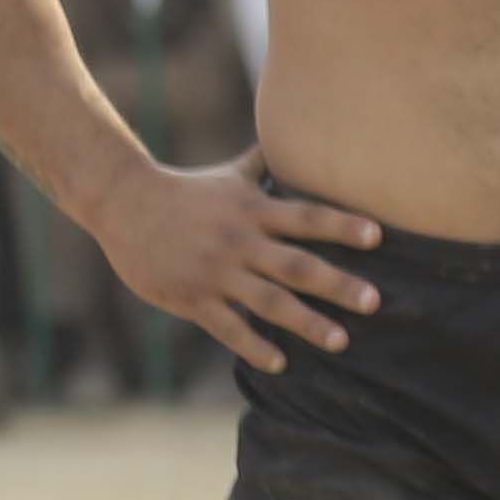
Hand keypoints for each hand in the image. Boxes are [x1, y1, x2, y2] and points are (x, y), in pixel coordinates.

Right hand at [86, 160, 384, 376]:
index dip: (343, 226)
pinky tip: (280, 363)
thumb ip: (263, 165)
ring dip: (306, 323)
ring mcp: (216, 272)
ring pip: (268, 301)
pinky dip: (253, 346)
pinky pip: (228, 326)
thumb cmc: (184, 191)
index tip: (378, 236)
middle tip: (374, 302)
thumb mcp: (228, 176)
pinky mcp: (191, 297)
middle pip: (296, 265)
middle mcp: (239, 242)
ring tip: (340, 341)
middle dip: (337, 284)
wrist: (122, 204)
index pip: (307, 218)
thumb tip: (290, 136)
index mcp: (253, 211)